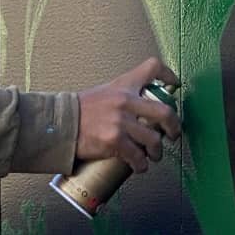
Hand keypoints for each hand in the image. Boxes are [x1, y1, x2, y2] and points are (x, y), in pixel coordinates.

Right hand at [75, 58, 181, 174]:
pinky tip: (139, 166)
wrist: (59, 123)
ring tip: (154, 155)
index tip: (174, 85)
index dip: (168, 75)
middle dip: (174, 127)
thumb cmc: (81, 110)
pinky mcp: (114, 141)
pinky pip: (137, 157)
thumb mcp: (105, 92)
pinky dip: (141, 165)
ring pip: (153, 139)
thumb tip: (144, 111)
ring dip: (157, 151)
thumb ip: (124, 96)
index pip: (152, 68)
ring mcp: (120, 122)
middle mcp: (125, 101)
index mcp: (124, 85)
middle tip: (173, 135)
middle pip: (164, 112)